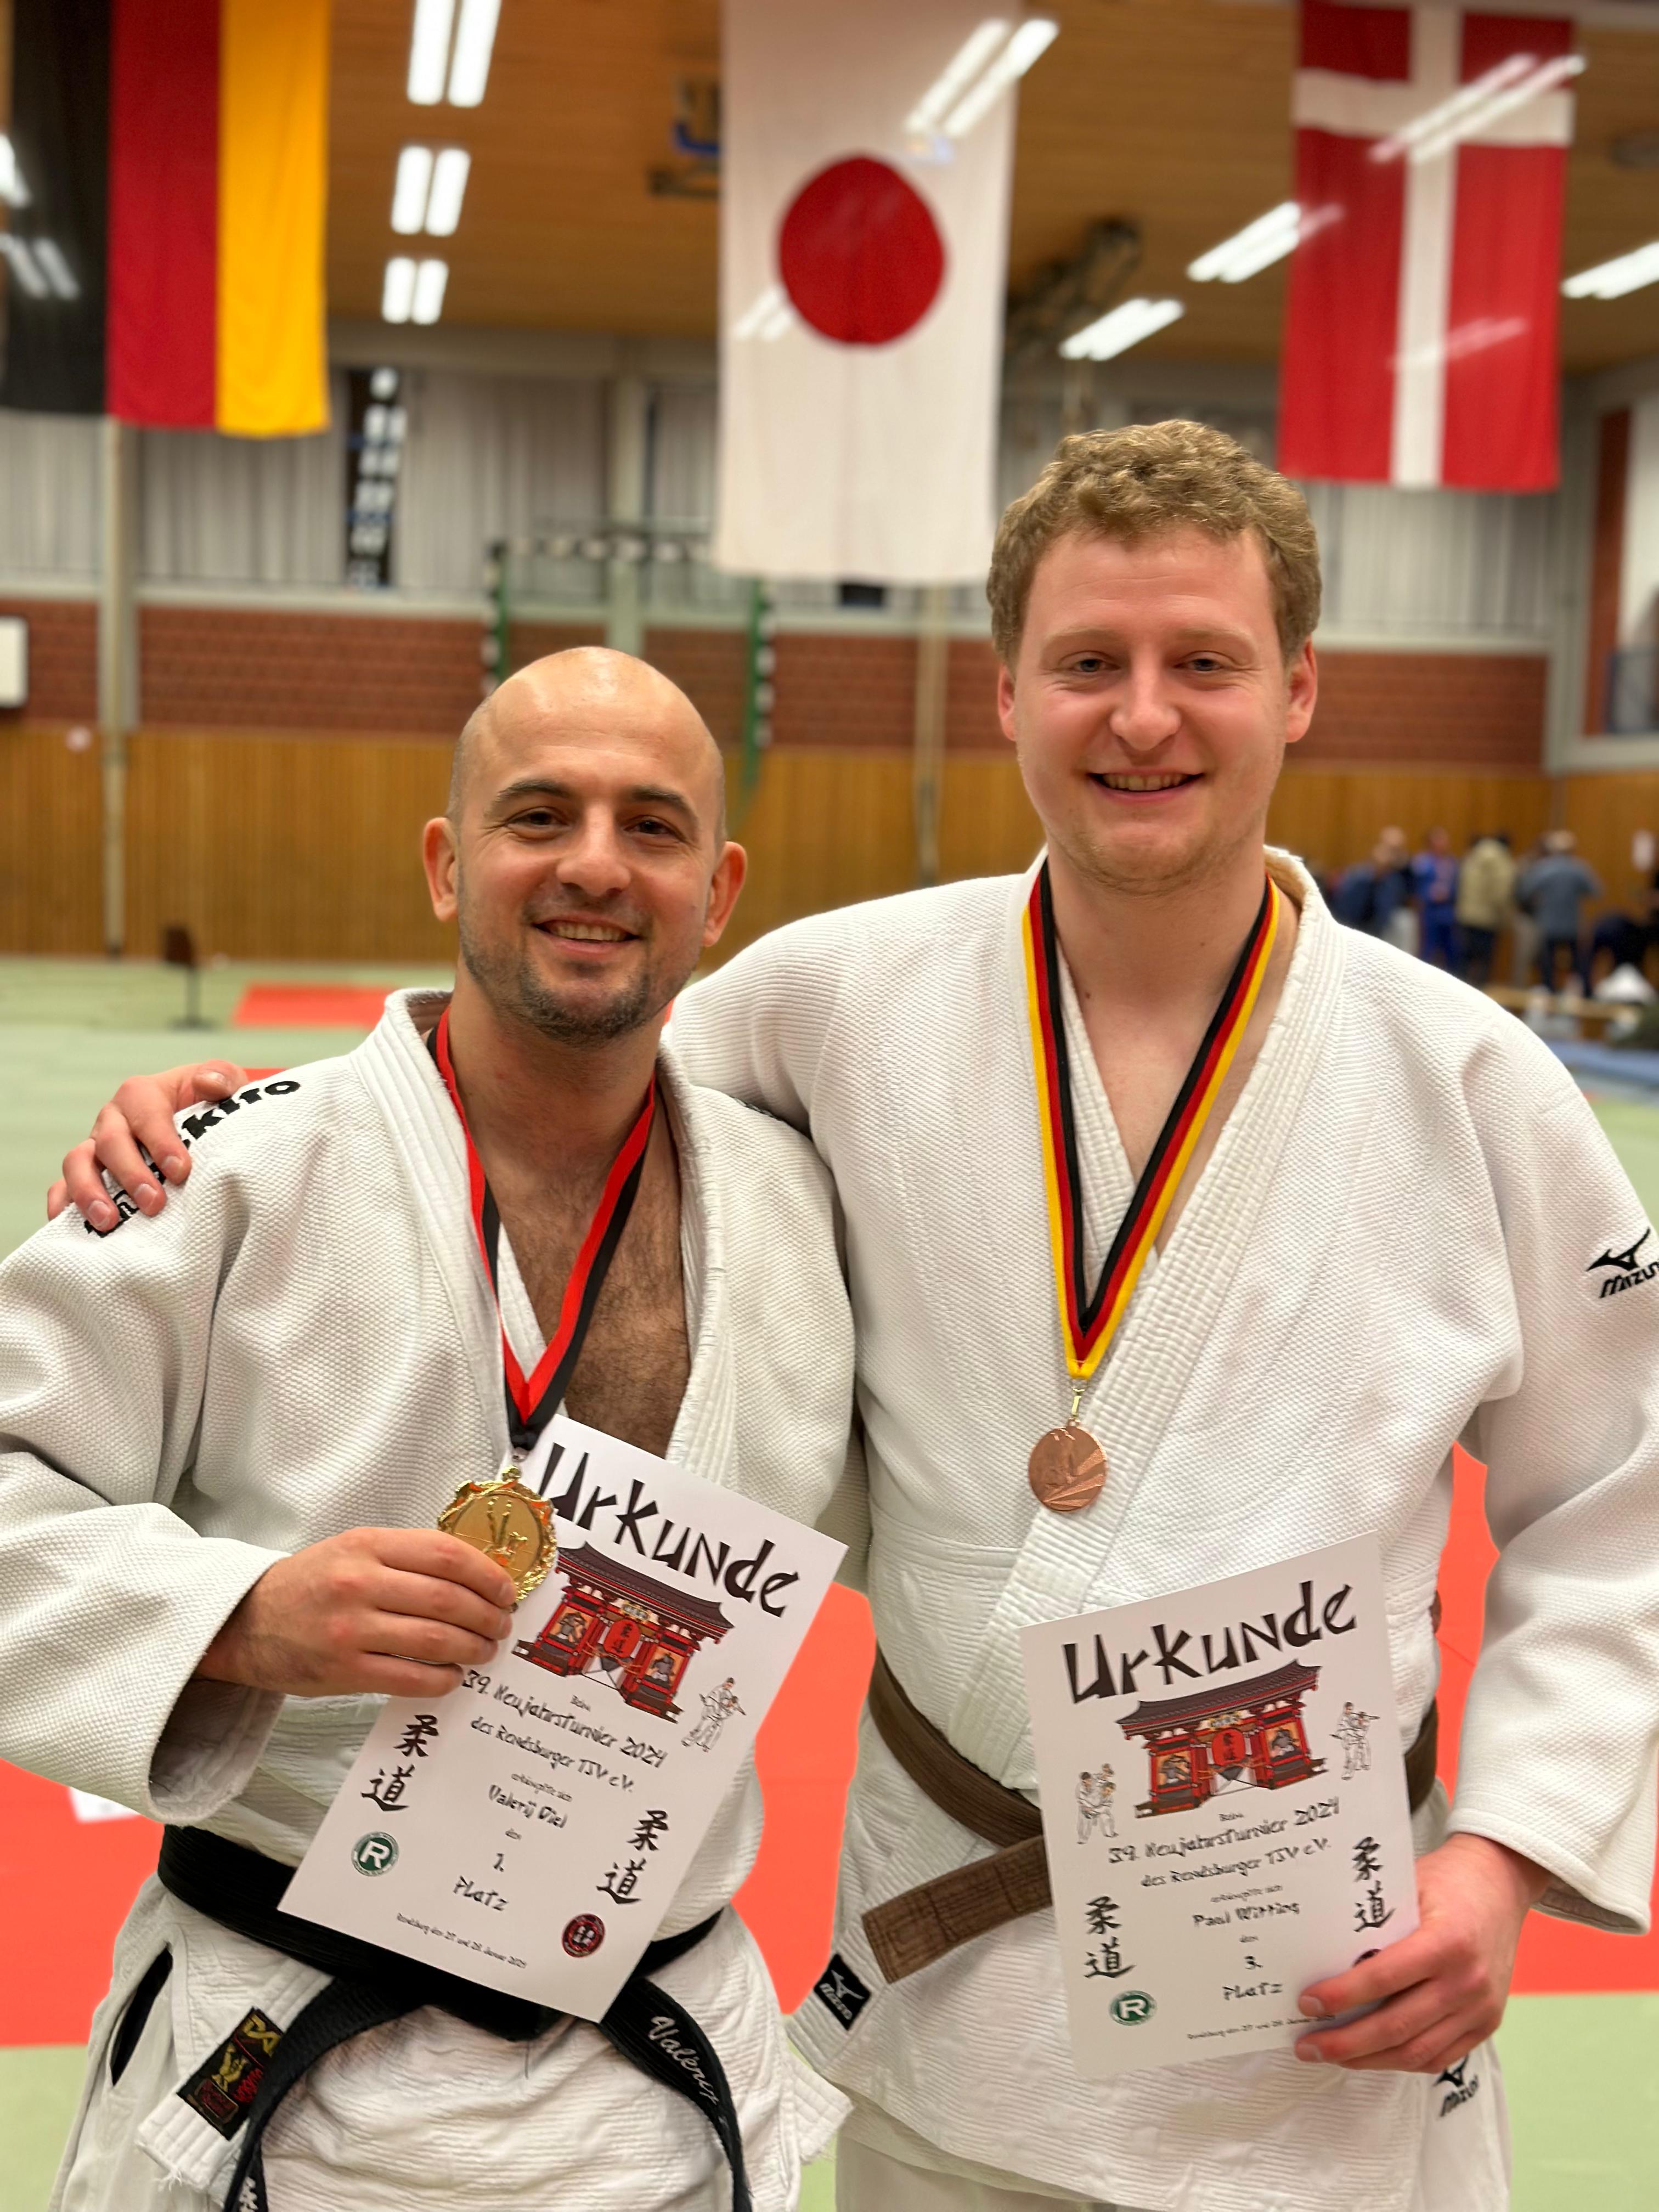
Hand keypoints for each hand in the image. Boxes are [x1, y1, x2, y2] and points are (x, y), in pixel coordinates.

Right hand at [47, 1062, 248, 1230]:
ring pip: (78, 1163)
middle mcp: (113, 1119)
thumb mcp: (223, 1082)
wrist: (197, 1122)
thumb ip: (222, 1077)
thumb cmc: (208, 1104)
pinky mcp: (87, 1172)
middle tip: (154, 1204)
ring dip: (89, 1192)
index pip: (147, 1116)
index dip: (161, 1143)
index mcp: (141, 1094)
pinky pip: (63, 1186)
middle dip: (131, 1174)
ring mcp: (96, 1146)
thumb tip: (208, 1083)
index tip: (181, 1172)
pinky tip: (69, 1226)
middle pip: (110, 1142)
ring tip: (108, 1221)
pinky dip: (62, 1204)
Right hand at [195, 1528, 517, 1699]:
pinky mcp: (343, 1671)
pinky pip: (411, 1677)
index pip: (446, 1554)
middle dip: (489, 1615)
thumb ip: (406, 1557)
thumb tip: (475, 1576)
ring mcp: (350, 1629)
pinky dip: (443, 1678)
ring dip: (473, 1647)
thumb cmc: (310, 1584)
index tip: (507, 1589)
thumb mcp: (354, 1550)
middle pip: (449, 1598)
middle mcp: (360, 1582)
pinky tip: (452, 1676)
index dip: (488, 1574)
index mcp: (367, 1544)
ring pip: (436, 1639)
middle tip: (503, 1625)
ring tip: (485, 1651)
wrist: (244, 1622)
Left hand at [1294, 1833, 1548, 2073]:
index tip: (1307, 2003)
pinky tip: (1371, 2056)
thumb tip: (1322, 1958)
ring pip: (1416, 2052)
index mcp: (1447, 1942)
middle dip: (1346, 2042)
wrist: (1500, 1883)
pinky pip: (1438, 2057)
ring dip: (1368, 2060)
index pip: (1384, 1978)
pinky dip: (1400, 2061)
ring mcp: (1480, 2009)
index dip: (1342, 1996)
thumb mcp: (1407, 1888)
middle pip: (1396, 2026)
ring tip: (1331, 2055)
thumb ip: (1374, 1924)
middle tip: (1307, 2045)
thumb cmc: (1447, 1881)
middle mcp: (1467, 1982)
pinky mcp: (1486, 2024)